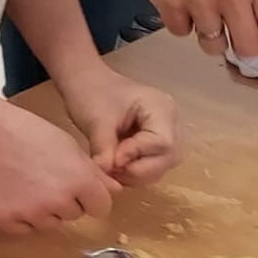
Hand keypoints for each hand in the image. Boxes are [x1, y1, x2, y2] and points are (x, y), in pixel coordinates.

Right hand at [0, 98, 116, 233]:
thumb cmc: (25, 130)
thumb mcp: (66, 144)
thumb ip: (93, 171)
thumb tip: (114, 190)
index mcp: (80, 180)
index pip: (101, 207)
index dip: (90, 196)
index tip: (78, 187)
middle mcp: (59, 202)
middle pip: (74, 215)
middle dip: (65, 200)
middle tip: (43, 176)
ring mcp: (32, 214)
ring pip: (49, 223)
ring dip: (43, 209)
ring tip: (24, 181)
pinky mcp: (7, 221)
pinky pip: (25, 228)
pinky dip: (20, 215)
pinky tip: (10, 191)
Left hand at [53, 61, 180, 185]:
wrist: (86, 82)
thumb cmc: (92, 93)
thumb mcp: (96, 120)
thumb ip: (104, 147)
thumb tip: (107, 172)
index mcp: (161, 108)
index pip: (162, 143)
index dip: (138, 155)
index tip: (113, 159)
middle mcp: (171, 122)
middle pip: (167, 158)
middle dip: (138, 169)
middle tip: (110, 169)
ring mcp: (165, 133)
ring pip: (161, 165)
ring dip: (136, 174)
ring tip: (110, 168)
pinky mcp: (155, 144)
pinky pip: (152, 165)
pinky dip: (134, 171)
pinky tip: (115, 167)